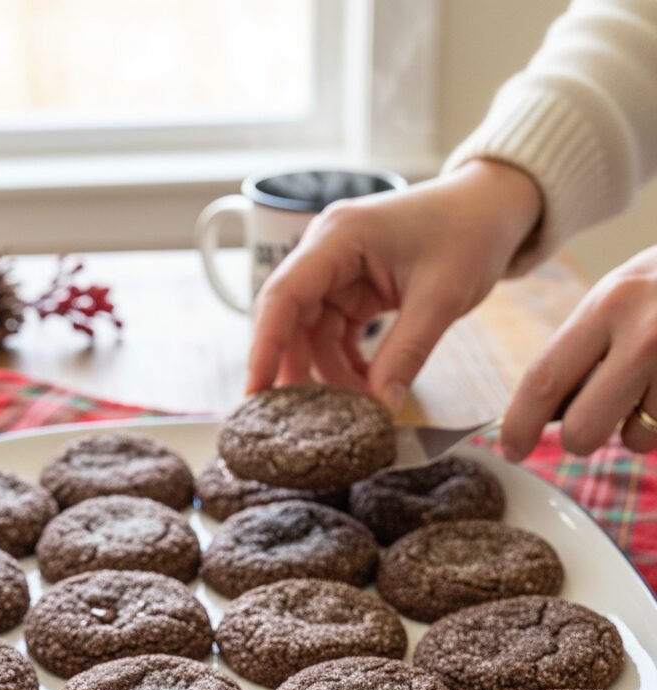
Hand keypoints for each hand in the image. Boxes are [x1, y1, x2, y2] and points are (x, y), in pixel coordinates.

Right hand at [246, 160, 542, 412]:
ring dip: (330, 374)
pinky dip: (348, 365)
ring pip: (314, 336)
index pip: (282, 297)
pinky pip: (337, 336)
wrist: (496, 207)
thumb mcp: (441, 298)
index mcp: (338, 238)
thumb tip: (380, 409)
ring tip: (355, 410)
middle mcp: (327, 252)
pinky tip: (368, 390)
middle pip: (291, 321)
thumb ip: (406, 354)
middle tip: (304, 422)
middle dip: (299, 372)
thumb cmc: (470, 231)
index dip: (264, 348)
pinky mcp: (355, 290)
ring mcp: (339, 272)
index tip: (255, 395)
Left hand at [500, 245, 656, 458]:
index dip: (519, 423)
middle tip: (596, 419)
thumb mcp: (624, 295)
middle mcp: (647, 334)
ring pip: (636, 440)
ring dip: (640, 428)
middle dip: (582, 438)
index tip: (510, 447)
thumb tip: (543, 413)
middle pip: (583, 430)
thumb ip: (585, 346)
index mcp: (612, 303)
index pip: (545, 377)